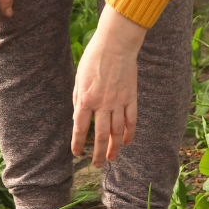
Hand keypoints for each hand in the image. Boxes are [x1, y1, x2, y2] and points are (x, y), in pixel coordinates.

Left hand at [71, 5, 145, 166]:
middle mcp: (103, 103)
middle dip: (97, 152)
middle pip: (100, 135)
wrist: (116, 44)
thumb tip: (78, 119)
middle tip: (95, 164)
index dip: (78, 143)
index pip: (80, 127)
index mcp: (86, 98)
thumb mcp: (79, 78)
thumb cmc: (93, 59)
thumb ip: (78, 100)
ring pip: (117, 131)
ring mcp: (119, 102)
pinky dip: (130, 133)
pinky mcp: (131, 98)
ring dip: (114, 147)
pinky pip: (132, 120)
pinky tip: (127, 142)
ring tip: (111, 159)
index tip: (76, 154)